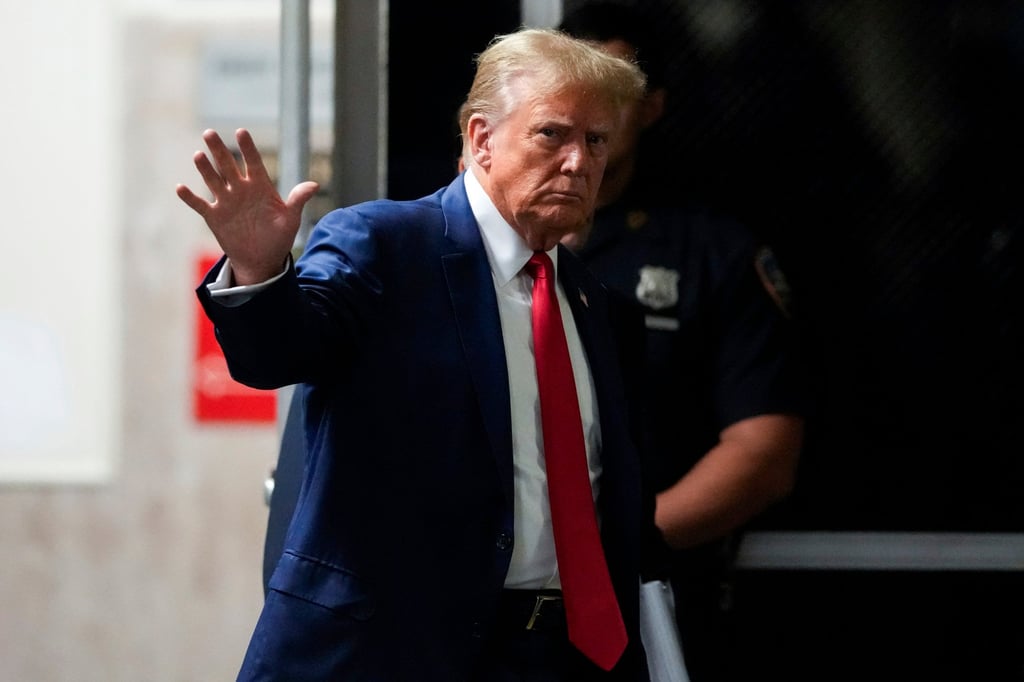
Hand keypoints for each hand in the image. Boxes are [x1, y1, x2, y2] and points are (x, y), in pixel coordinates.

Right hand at [176, 128, 319, 284]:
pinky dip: (190, 198)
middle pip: (228, 165)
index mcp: (260, 186)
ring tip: (198, 155)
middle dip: (219, 150)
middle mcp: (240, 189)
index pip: (253, 162)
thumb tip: (314, 185)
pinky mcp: (214, 216)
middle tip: (209, 133)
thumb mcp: (291, 219)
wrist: (262, 259)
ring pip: (213, 180)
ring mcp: (226, 201)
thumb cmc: (279, 237)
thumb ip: (298, 200)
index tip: (241, 132)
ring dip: (205, 169)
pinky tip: (181, 188)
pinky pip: (200, 204)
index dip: (247, 148)